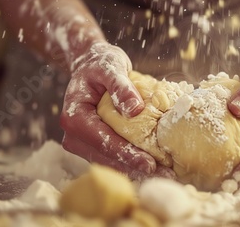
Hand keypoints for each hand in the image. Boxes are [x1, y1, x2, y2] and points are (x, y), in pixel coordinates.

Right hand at [60, 42, 174, 179]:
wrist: (90, 64)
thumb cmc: (100, 63)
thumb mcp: (111, 66)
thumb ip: (121, 86)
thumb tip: (135, 110)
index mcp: (74, 116)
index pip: (102, 140)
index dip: (126, 153)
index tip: (149, 163)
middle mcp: (74, 134)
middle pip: (106, 157)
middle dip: (135, 167)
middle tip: (165, 176)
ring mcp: (83, 142)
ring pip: (110, 162)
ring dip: (136, 169)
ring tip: (164, 175)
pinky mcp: (93, 144)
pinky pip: (113, 157)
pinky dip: (132, 162)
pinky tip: (155, 167)